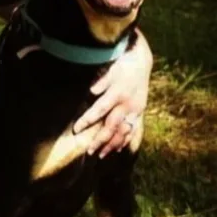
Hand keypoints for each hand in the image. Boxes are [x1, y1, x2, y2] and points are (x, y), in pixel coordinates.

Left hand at [73, 31, 152, 158]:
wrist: (141, 62)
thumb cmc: (120, 65)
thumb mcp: (110, 69)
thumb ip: (101, 81)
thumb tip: (91, 90)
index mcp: (118, 93)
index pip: (100, 110)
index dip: (88, 120)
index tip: (76, 129)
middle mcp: (128, 105)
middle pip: (112, 126)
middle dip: (100, 139)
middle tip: (89, 151)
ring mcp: (135, 110)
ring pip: (124, 132)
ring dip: (112, 144)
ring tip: (101, 155)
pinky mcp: (140, 112)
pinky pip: (134, 130)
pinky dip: (126, 140)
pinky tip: (118, 149)